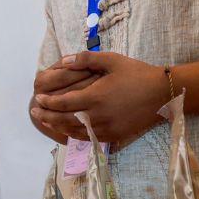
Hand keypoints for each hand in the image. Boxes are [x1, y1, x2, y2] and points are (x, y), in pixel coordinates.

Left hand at [33, 52, 169, 147]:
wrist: (163, 94)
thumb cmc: (137, 74)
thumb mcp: (112, 60)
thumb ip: (85, 59)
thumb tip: (63, 60)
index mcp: (96, 97)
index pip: (64, 103)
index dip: (48, 103)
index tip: (38, 99)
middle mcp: (99, 116)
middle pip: (65, 120)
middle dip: (47, 117)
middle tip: (34, 113)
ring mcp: (107, 129)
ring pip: (75, 132)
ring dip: (58, 127)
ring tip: (47, 122)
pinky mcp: (115, 136)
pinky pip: (89, 138)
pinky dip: (74, 135)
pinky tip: (68, 130)